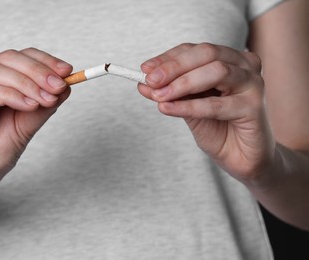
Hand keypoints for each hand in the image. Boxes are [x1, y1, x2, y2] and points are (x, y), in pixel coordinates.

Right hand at [0, 48, 71, 197]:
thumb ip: (45, 104)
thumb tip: (67, 85)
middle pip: (9, 58)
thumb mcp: (30, 124)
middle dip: (39, 71)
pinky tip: (29, 106)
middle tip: (59, 85)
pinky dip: (11, 96)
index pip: (21, 56)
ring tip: (47, 100)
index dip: (45, 60)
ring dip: (27, 83)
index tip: (68, 71)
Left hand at [138, 43, 275, 183]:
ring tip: (159, 96)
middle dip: (174, 67)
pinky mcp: (254, 107)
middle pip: (207, 53)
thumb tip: (143, 83)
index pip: (195, 50)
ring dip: (182, 84)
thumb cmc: (217, 128)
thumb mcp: (187, 107)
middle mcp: (244, 66)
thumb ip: (170, 93)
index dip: (168, 58)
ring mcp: (253, 84)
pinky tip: (168, 109)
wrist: (240, 158)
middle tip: (151, 80)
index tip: (145, 69)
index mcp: (229, 60)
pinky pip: (216, 104)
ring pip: (216, 72)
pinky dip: (189, 106)